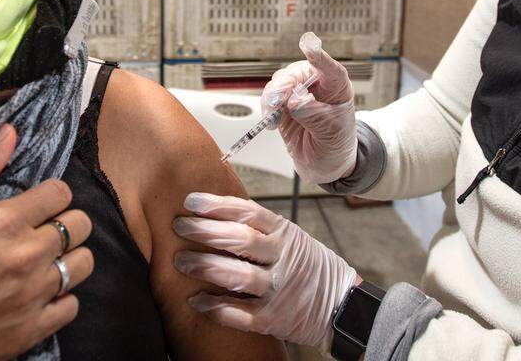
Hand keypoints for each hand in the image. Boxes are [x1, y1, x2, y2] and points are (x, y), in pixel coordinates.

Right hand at [0, 124, 93, 360]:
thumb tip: (9, 131)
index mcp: (1, 221)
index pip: (61, 192)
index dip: (50, 192)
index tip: (36, 200)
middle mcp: (24, 258)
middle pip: (80, 226)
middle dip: (65, 220)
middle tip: (41, 227)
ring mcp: (28, 299)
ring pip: (82, 265)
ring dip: (68, 257)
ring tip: (43, 258)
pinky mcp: (26, 334)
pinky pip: (70, 308)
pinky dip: (60, 298)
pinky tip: (37, 293)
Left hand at [172, 192, 356, 351]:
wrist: (341, 304)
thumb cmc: (307, 265)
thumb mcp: (291, 238)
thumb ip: (260, 228)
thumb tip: (213, 213)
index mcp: (284, 234)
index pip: (248, 213)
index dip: (218, 206)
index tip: (191, 202)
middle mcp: (282, 259)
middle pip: (241, 240)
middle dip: (206, 232)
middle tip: (179, 227)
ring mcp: (279, 289)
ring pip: (240, 276)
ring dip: (207, 267)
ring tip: (181, 261)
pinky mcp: (274, 319)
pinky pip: (242, 314)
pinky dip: (218, 307)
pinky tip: (198, 300)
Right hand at [260, 33, 357, 183]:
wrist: (325, 165)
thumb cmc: (336, 145)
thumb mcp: (331, 133)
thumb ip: (313, 115)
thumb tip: (294, 100)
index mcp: (337, 88)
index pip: (330, 69)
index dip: (319, 56)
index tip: (309, 45)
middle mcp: (316, 85)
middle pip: (296, 73)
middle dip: (284, 84)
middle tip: (278, 100)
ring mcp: (297, 93)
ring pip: (279, 83)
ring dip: (272, 97)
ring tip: (275, 117)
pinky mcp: (283, 105)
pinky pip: (270, 97)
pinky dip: (267, 107)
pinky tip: (273, 121)